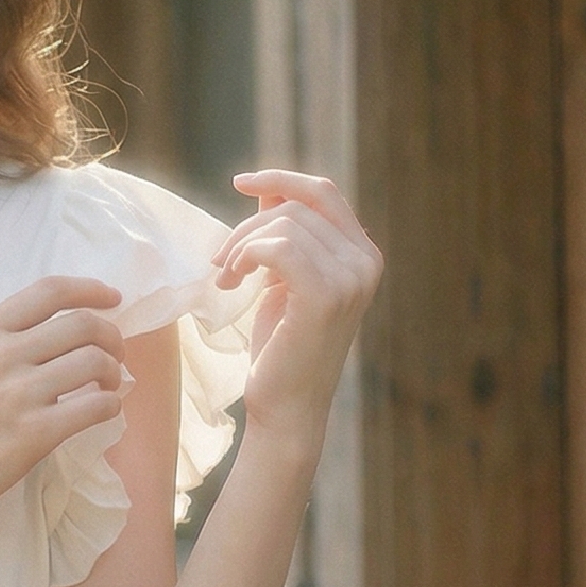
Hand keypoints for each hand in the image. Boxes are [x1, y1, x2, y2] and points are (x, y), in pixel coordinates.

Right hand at [0, 275, 127, 535]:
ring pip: (96, 362)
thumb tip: (66, 332)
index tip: (112, 299)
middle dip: (111, 337)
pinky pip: (97, 406)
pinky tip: (102, 412)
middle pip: (83, 324)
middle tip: (114, 355)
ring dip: (114, 373)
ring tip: (107, 387)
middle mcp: (0, 354)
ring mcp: (18, 394)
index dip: (91, 290)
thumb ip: (3, 342)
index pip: (50, 291)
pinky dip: (110, 406)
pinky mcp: (34, 434)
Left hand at [213, 170, 382, 458]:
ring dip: (240, 246)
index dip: (281, 178)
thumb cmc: (281, 348)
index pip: (323, 191)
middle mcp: (365, 262)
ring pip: (282, 225)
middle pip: (296, 207)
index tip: (239, 182)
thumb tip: (267, 188)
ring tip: (224, 278)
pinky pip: (277, 248)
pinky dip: (246, 256)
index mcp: (362, 254)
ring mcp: (351, 278)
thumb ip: (284, 236)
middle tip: (220, 263)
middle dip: (247, 227)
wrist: (286, 407)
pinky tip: (231, 282)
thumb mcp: (283, 281)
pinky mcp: (326, 296)